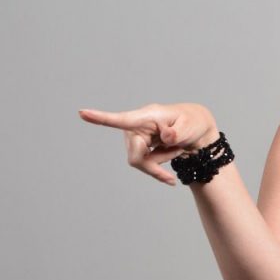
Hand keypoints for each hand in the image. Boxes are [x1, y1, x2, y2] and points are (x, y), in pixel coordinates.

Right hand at [78, 101, 218, 186]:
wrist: (196, 130)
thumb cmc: (192, 122)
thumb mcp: (190, 126)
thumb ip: (178, 132)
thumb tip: (166, 136)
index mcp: (147, 116)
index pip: (121, 120)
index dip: (101, 118)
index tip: (82, 113)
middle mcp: (136, 127)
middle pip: (135, 156)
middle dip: (155, 165)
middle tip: (176, 163)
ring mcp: (136, 137)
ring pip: (139, 163)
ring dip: (160, 162)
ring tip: (177, 149)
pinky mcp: (139, 147)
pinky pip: (144, 165)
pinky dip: (159, 167)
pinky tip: (172, 155)